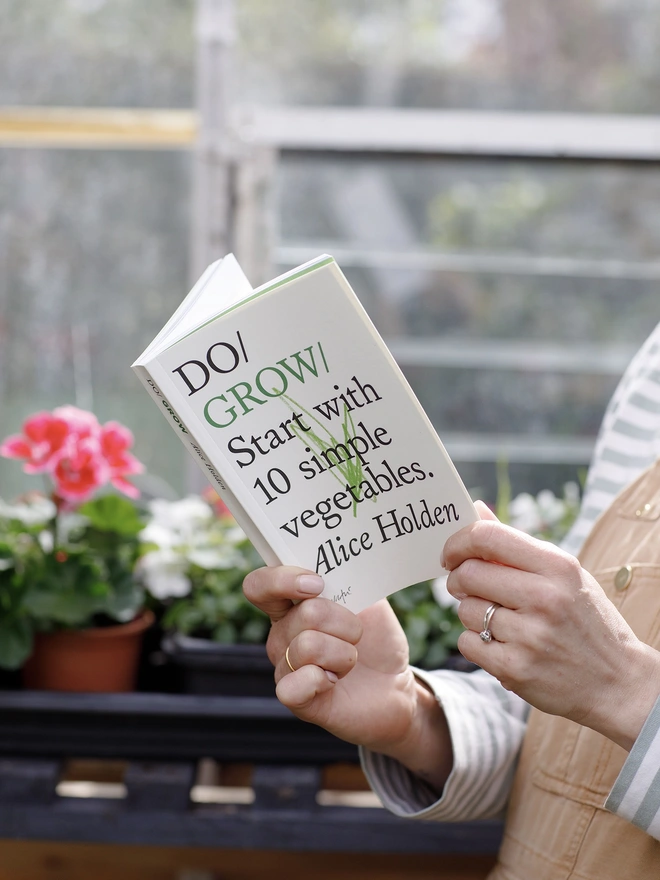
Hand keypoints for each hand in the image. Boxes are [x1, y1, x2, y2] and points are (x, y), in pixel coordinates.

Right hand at [243, 566, 452, 787]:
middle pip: (305, 614)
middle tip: (356, 634)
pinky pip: (294, 686)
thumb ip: (347, 578)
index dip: (283, 579)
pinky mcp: (296, 701)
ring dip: (344, 653)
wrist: (395, 684)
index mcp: (290, 606)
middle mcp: (281, 635)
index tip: (318, 584)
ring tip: (349, 661)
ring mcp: (285, 668)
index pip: (259, 586)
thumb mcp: (367, 599)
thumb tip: (339, 559)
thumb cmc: (376, 639)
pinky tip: (334, 682)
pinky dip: (323, 679)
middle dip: (346, 622)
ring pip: (309, 646)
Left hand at [444, 502, 659, 749]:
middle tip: (468, 587)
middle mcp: (544, 598)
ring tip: (500, 621)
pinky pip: (467, 643)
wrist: (618, 682)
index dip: (457, 542)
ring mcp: (530, 636)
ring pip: (465, 610)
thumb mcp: (563, 575)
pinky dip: (476, 643)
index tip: (450, 554)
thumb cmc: (584, 619)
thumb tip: (475, 510)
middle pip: (468, 574)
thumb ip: (515, 545)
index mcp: (558, 567)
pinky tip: (502, 645)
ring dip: (472, 614)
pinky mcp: (515, 669)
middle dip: (458, 580)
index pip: (487, 537)